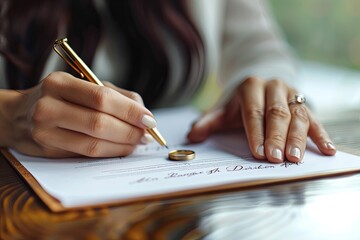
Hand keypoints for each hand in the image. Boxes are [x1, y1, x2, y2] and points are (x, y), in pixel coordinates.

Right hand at [5, 72, 154, 157]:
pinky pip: (87, 155)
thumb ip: (116, 95)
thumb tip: (145, 114)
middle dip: (130, 131)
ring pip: (94, 144)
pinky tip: (121, 147)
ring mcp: (45, 131)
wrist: (18, 115)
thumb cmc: (60, 97)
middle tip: (146, 134)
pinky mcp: (49, 151)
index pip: (102, 98)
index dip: (130, 111)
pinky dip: (110, 152)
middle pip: (99, 123)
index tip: (149, 119)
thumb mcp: (84, 85)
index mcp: (59, 83)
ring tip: (137, 142)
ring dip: (123, 145)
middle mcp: (48, 106)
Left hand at [187, 77, 335, 162]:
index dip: (256, 132)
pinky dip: (321, 135)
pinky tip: (327, 150)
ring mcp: (292, 94)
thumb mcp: (223, 108)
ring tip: (297, 158)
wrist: (260, 84)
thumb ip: (208, 121)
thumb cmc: (240, 102)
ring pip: (297, 116)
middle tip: (276, 159)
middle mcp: (274, 87)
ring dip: (298, 138)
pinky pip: (315, 119)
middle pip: (276, 114)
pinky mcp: (305, 104)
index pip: (253, 112)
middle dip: (276, 138)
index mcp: (251, 86)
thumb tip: (192, 135)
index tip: (258, 152)